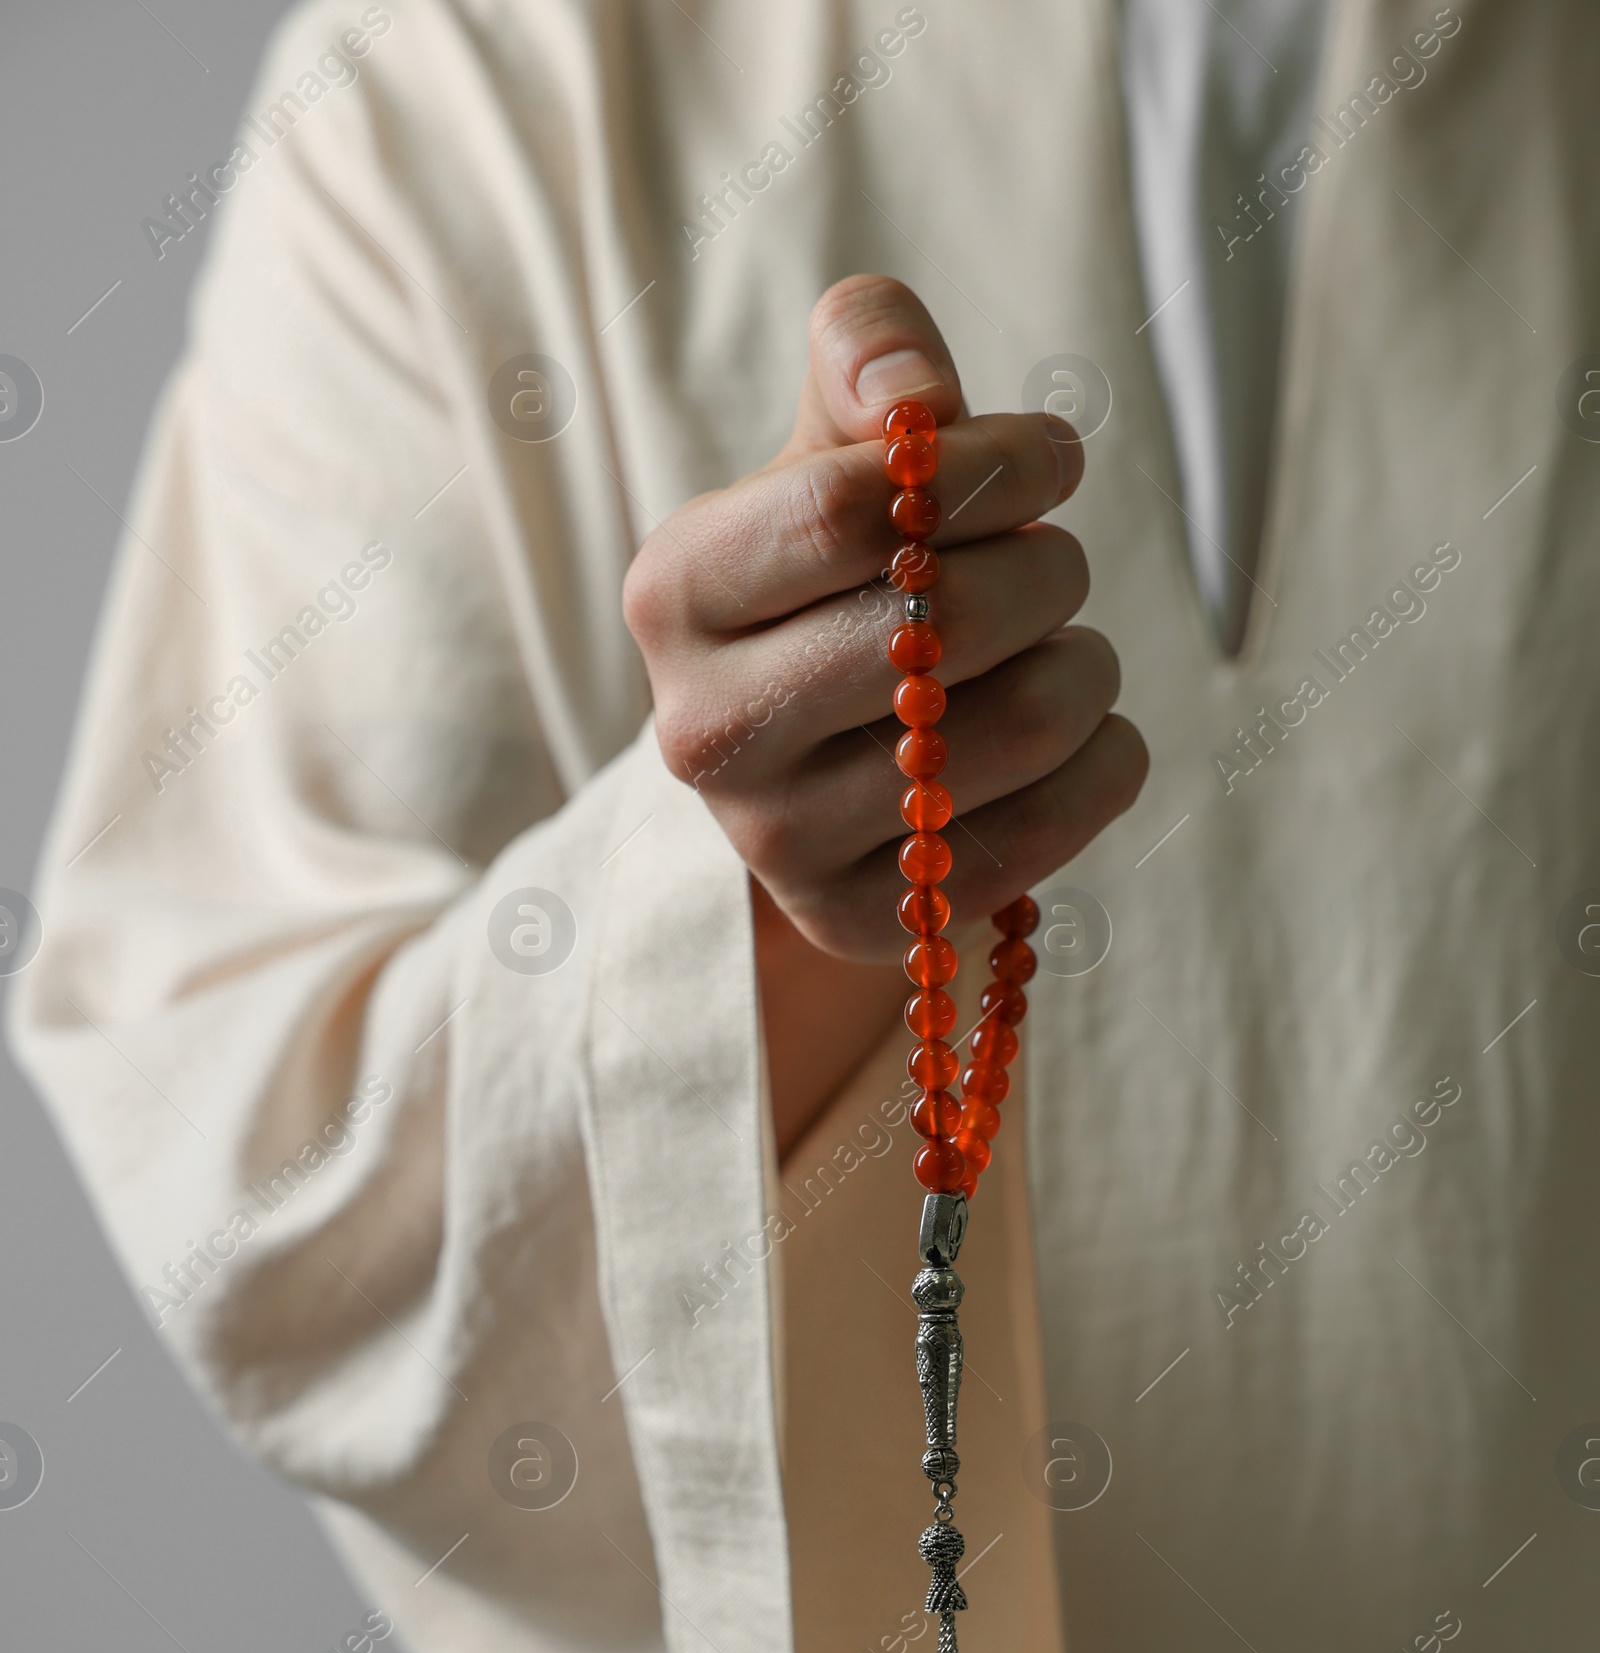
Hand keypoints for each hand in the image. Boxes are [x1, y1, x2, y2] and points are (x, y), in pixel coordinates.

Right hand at [622, 273, 1147, 963]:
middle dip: (1045, 572)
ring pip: (1022, 728)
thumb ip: (869, 353)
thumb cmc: (840, 572)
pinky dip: (1102, 765)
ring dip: (1086, 667)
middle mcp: (705, 731)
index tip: (1049, 461)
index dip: (987, 467)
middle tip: (1048, 571)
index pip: (848, 508)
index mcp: (677, 589)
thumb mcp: (836, 442)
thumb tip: (914, 403)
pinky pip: (1054, 830)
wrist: (812, 759)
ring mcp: (779, 846)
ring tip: (1058, 655)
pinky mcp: (864, 925)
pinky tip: (1070, 742)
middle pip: (945, 623)